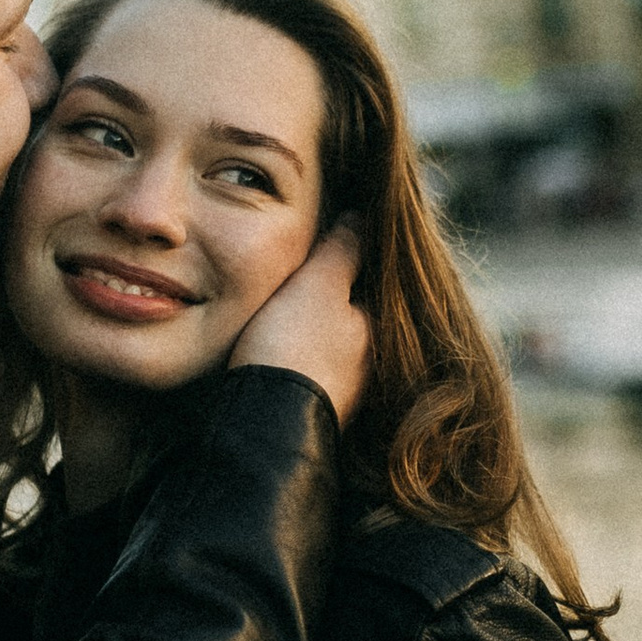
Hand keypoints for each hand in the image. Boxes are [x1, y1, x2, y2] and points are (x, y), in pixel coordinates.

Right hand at [231, 221, 368, 426]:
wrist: (264, 422)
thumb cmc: (294, 345)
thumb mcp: (319, 284)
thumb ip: (343, 250)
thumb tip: (363, 218)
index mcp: (377, 330)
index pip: (366, 285)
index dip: (342, 265)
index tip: (318, 253)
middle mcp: (369, 366)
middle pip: (347, 318)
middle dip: (326, 302)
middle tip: (294, 281)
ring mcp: (343, 393)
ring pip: (327, 346)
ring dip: (310, 332)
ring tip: (281, 315)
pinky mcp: (314, 412)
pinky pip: (309, 371)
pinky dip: (296, 358)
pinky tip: (275, 352)